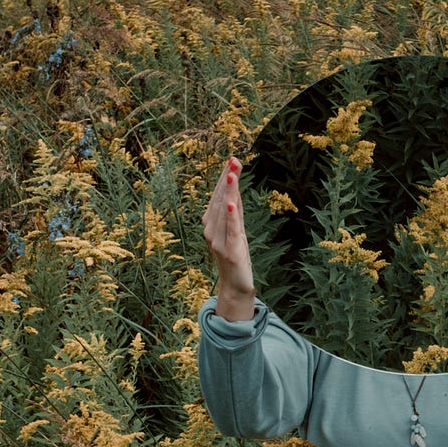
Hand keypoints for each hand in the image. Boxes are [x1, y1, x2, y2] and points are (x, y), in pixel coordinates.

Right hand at [203, 157, 255, 320]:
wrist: (235, 286)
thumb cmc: (236, 257)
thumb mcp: (236, 230)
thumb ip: (236, 210)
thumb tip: (236, 186)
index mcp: (212, 224)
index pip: (219, 196)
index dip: (225, 178)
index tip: (233, 160)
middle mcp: (211, 230)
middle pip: (220, 200)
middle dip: (228, 180)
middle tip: (234, 160)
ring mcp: (218, 241)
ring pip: (224, 212)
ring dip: (229, 193)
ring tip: (232, 175)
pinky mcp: (229, 251)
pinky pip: (230, 230)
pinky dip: (230, 217)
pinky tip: (232, 204)